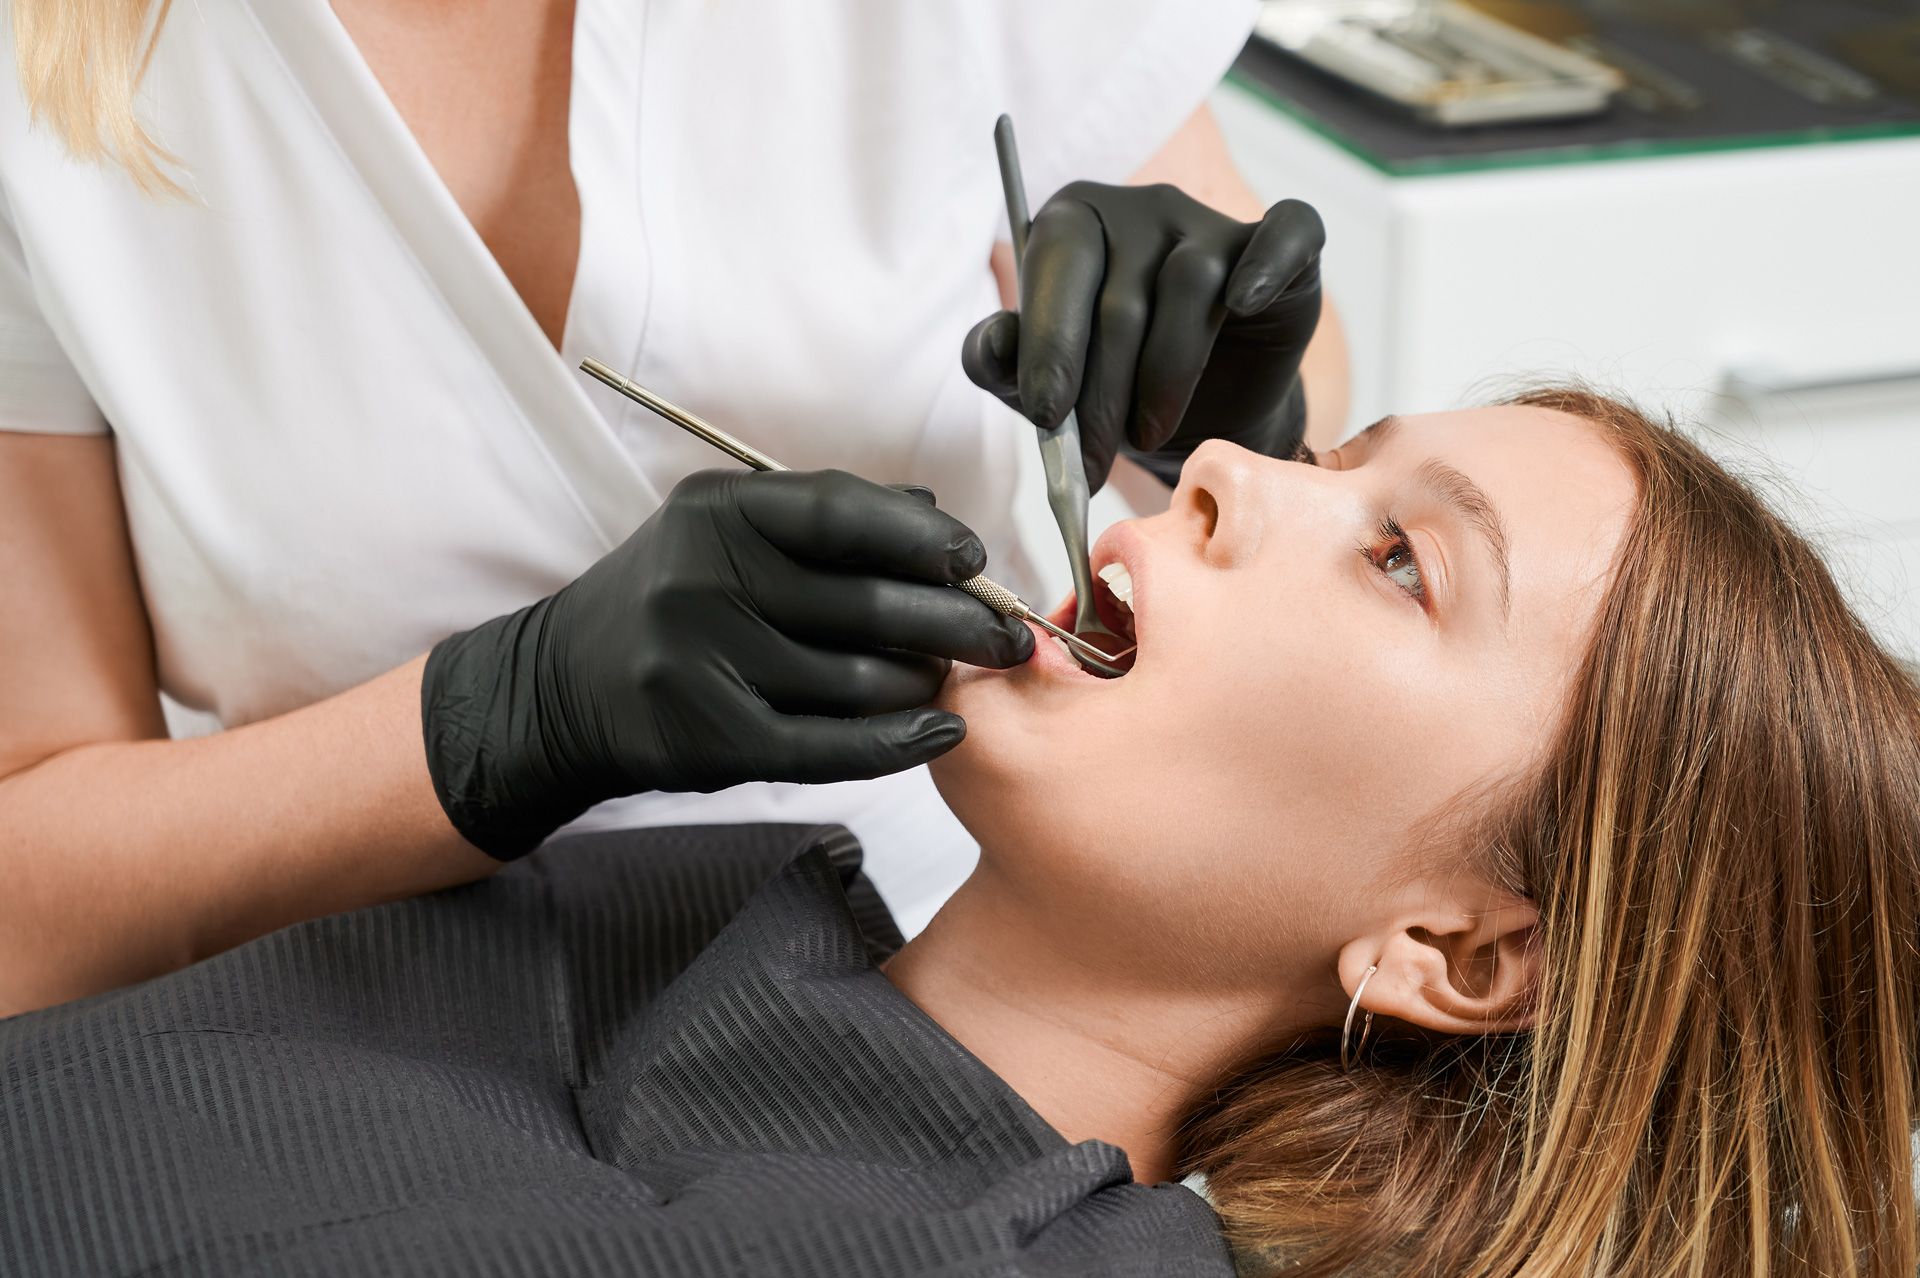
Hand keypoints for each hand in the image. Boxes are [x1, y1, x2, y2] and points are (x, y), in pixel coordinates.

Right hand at [420, 469, 1034, 858]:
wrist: (565, 686)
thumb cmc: (674, 599)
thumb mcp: (730, 533)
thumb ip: (829, 517)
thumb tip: (936, 514)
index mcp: (716, 513)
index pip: (844, 513)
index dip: (925, 538)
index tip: (974, 560)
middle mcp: (702, 580)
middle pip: (867, 604)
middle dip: (955, 621)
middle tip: (1004, 635)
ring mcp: (700, 663)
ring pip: (856, 681)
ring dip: (923, 685)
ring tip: (949, 680)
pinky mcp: (707, 739)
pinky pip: (829, 746)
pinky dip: (898, 743)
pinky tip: (941, 732)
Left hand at [963, 182, 1323, 489]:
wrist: (1200, 418)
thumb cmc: (1112, 390)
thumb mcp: (1044, 388)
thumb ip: (1002, 363)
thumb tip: (991, 344)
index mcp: (1075, 222)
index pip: (1059, 263)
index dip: (1050, 341)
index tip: (1044, 414)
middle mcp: (1143, 208)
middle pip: (1122, 293)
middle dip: (1100, 393)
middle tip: (1089, 464)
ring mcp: (1213, 223)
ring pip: (1190, 287)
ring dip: (1165, 378)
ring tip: (1147, 438)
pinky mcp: (1284, 248)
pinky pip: (1286, 233)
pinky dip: (1267, 264)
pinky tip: (1243, 302)